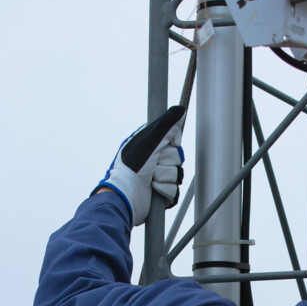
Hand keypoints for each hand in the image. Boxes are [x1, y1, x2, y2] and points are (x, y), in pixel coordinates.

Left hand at [97, 106, 186, 225]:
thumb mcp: (149, 142)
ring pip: (178, 174)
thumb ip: (166, 126)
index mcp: (148, 144)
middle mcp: (153, 158)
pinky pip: (175, 189)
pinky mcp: (162, 192)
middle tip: (153, 164)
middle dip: (167, 162)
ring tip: (151, 179)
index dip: (173, 143)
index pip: (172, 138)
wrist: (125, 195)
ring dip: (165, 177)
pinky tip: (154, 189)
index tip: (169, 144)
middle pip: (177, 156)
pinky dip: (165, 190)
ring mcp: (158, 176)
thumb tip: (180, 109)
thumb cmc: (131, 167)